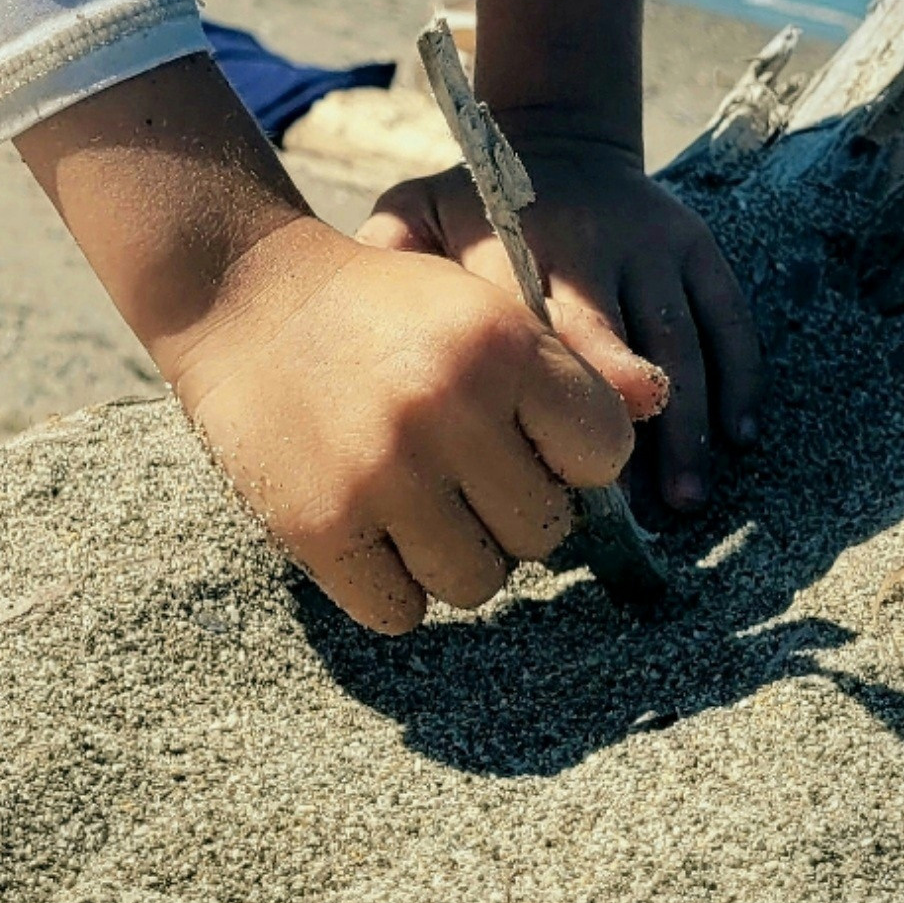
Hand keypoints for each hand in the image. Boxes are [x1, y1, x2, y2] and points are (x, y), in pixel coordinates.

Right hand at [14, 57, 634, 635]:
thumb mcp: (477, 304)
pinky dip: (395, 586)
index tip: (532, 441)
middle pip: (544, 532)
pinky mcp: (320, 527)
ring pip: (479, 583)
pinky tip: (373, 530)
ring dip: (457, 556)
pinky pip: (401, 611)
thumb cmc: (381, 305)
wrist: (241, 291)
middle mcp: (449, 409)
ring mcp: (382, 474)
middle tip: (465, 474)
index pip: (603, 454)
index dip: (574, 457)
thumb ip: (566, 362)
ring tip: (418, 502)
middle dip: (514, 511)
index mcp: (501, 344)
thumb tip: (663, 401)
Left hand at [360, 132, 759, 517]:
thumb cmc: (471, 206)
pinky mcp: (697, 247)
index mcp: (522, 239)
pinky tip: (737, 441)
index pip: (549, 328)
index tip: (564, 475)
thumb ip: (390, 262)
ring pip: (684, 341)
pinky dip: (741, 379)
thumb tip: (354, 329)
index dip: (566, 400)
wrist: (555, 138)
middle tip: (638, 513)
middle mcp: (597, 238)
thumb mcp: (416, 213)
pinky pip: (731, 317)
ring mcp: (655, 242)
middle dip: (635, 431)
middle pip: (624, 343)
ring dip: (691, 426)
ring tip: (683, 501)